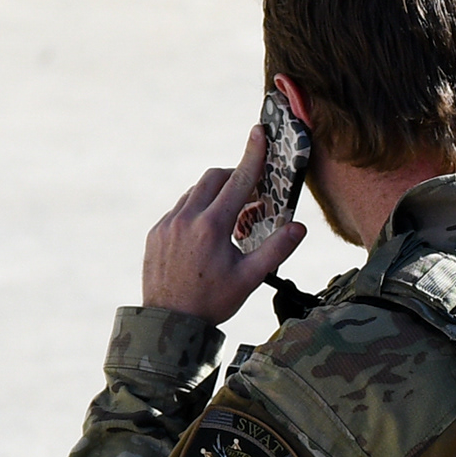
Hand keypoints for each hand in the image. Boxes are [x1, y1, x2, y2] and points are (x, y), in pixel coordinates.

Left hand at [143, 128, 308, 324]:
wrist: (169, 324)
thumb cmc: (213, 302)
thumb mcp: (251, 278)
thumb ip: (276, 249)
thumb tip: (300, 226)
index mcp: (212, 226)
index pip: (239, 180)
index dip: (253, 154)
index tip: (259, 132)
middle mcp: (187, 218)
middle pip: (214, 178)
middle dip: (235, 177)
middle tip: (251, 195)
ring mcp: (167, 224)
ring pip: (195, 192)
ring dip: (215, 195)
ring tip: (229, 220)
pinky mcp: (156, 233)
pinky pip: (179, 209)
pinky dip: (196, 210)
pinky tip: (205, 234)